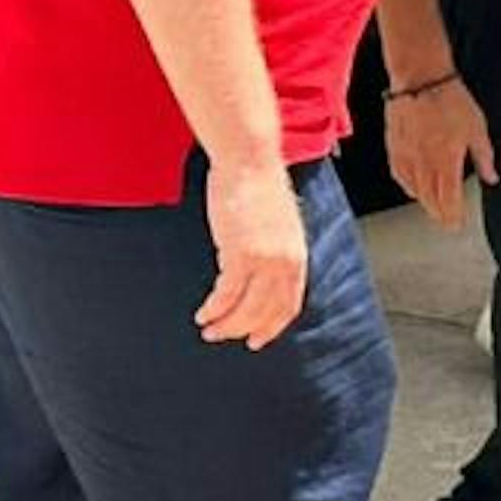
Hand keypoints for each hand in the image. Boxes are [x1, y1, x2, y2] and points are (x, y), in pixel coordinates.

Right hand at [195, 152, 310, 346]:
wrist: (249, 161)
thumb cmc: (257, 187)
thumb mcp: (276, 226)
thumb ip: (272, 252)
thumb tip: (255, 273)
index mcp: (297, 257)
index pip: (288, 304)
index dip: (271, 326)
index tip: (255, 339)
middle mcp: (286, 263)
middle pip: (266, 312)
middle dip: (243, 330)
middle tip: (223, 338)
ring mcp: (265, 260)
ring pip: (246, 308)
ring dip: (226, 325)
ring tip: (209, 331)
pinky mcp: (241, 253)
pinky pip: (226, 294)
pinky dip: (214, 308)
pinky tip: (203, 313)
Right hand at [387, 71, 495, 226]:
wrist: (420, 78)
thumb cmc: (451, 100)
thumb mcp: (477, 128)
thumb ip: (484, 157)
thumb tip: (492, 178)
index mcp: (447, 161)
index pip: (449, 199)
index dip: (453, 215)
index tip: (456, 225)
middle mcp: (425, 163)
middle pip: (431, 198)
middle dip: (440, 213)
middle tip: (446, 222)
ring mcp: (407, 155)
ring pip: (415, 189)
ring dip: (425, 202)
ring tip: (433, 209)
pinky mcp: (394, 146)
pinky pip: (399, 174)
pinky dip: (407, 186)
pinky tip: (413, 189)